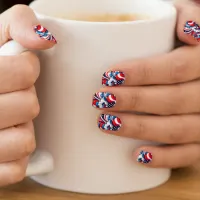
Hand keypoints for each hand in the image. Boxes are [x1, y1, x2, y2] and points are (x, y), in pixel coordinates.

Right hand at [0, 5, 55, 185]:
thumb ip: (20, 24)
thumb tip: (46, 39)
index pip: (25, 72)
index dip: (28, 70)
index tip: (19, 69)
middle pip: (29, 106)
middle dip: (25, 99)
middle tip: (9, 96)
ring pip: (24, 140)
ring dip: (22, 130)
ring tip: (6, 121)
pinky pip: (17, 167)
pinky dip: (17, 156)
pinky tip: (5, 142)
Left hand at [93, 1, 199, 167]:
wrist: (198, 74)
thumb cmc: (186, 47)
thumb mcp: (187, 19)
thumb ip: (188, 14)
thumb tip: (187, 31)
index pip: (176, 68)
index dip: (143, 72)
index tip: (109, 76)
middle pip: (172, 100)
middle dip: (133, 101)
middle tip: (100, 99)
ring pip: (177, 129)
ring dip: (139, 128)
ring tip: (106, 123)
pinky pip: (189, 154)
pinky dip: (164, 158)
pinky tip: (138, 156)